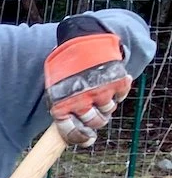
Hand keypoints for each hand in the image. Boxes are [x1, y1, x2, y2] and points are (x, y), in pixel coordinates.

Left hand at [45, 30, 130, 147]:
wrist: (81, 40)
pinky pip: (121, 96)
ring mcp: (99, 91)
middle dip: (96, 120)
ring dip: (106, 104)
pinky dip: (118, 91)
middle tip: (95, 110)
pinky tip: (110, 83)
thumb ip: (64, 111)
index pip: (71, 132)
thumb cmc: (66, 68)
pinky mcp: (115, 81)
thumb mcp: (56, 90)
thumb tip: (83, 138)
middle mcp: (80, 100)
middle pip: (95, 123)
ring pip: (108, 110)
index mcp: (60, 105)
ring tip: (100, 92)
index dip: (80, 137)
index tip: (87, 137)